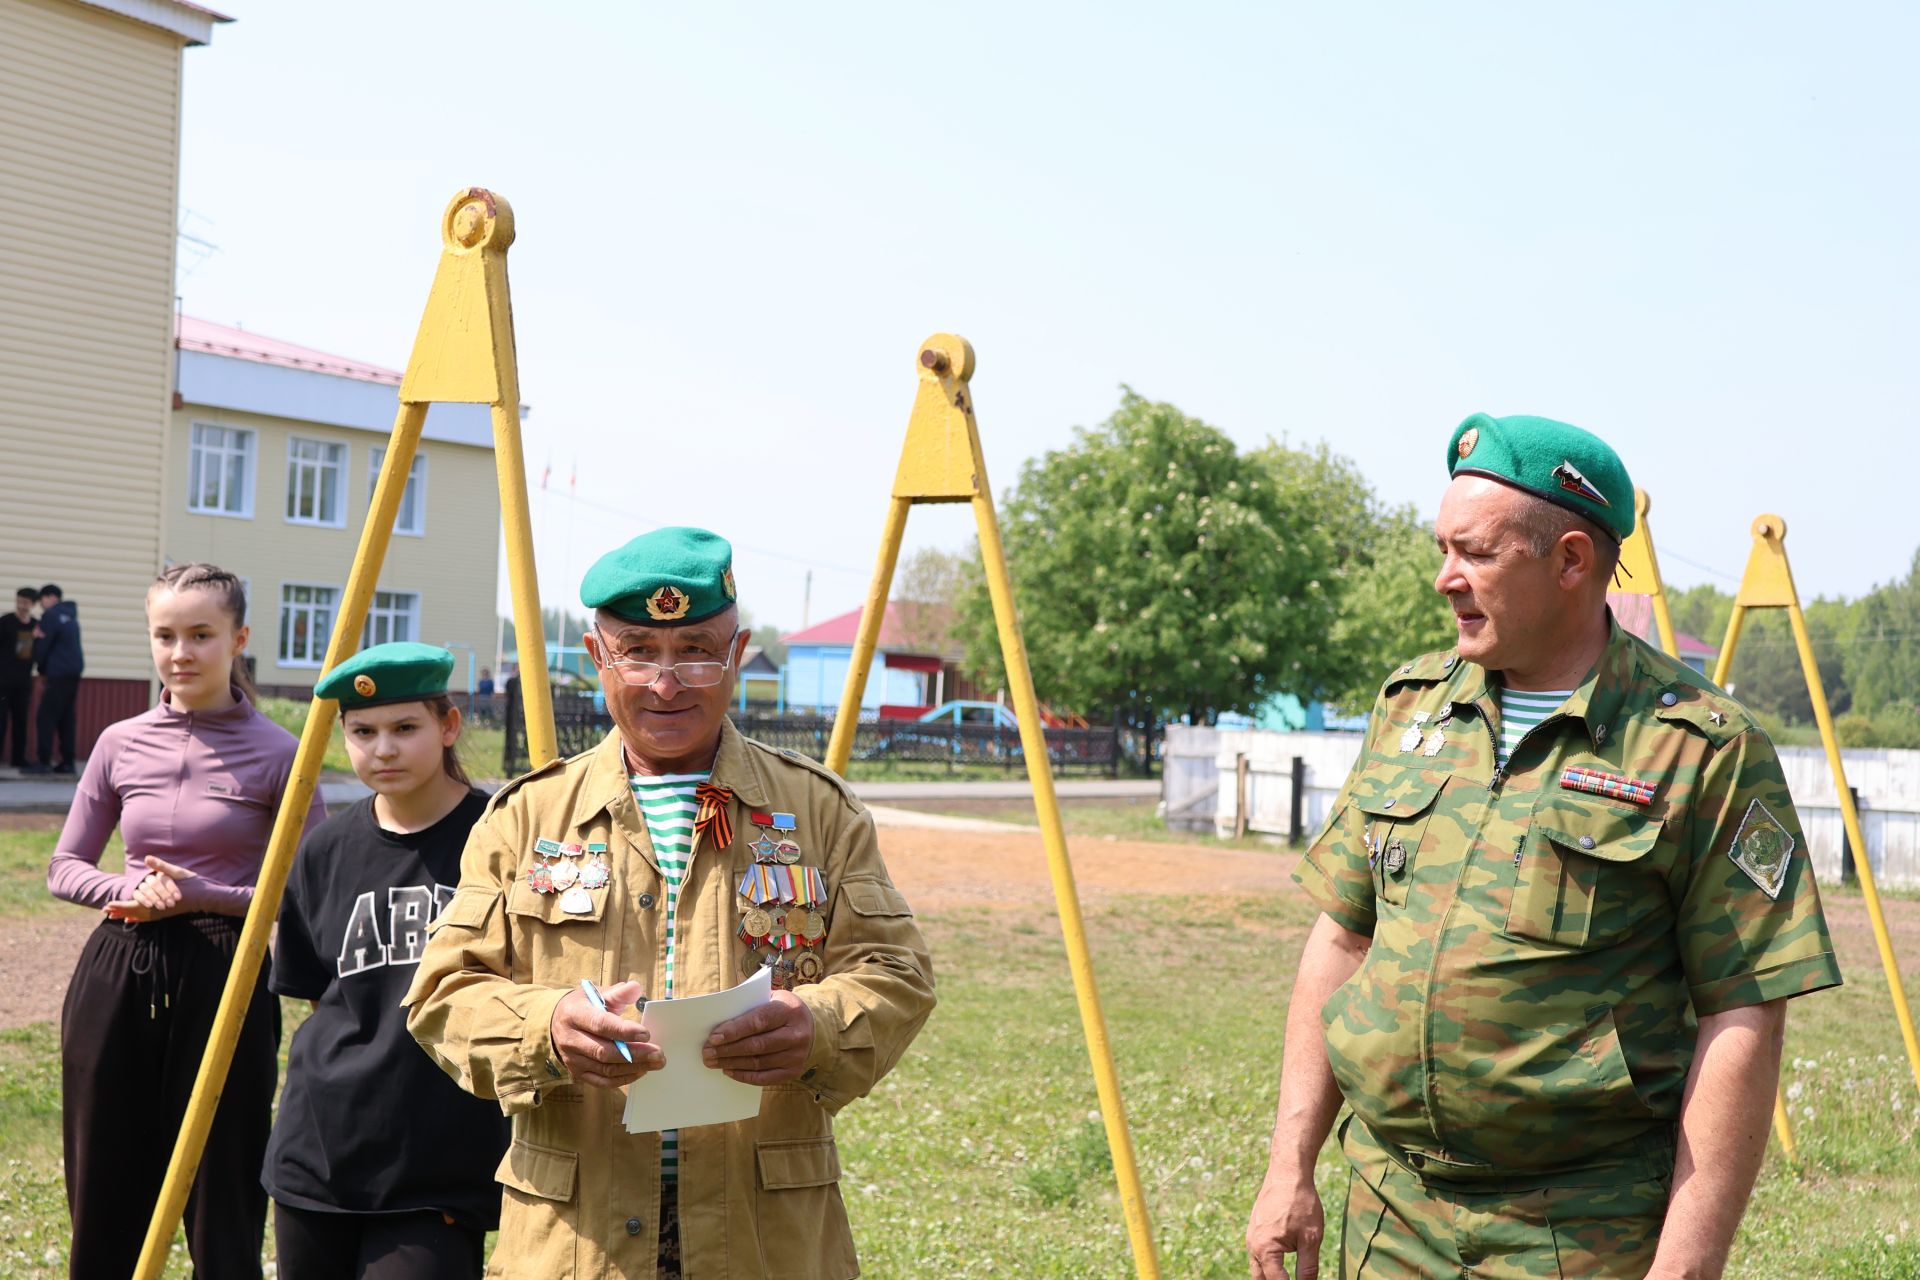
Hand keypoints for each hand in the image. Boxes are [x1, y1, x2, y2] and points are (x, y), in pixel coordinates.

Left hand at [104, 856, 198, 920]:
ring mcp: (162, 913)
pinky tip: (130, 919)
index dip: (120, 905)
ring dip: (126, 914)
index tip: (108, 905)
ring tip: (112, 915)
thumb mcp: (178, 872)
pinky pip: (147, 918)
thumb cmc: (194, 884)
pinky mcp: (165, 913)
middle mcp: (158, 910)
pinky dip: (137, 918)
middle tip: (105, 911)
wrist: (207, 897)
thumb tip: (147, 858)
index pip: (135, 904)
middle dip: (119, 910)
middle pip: (134, 912)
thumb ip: (161, 866)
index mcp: (158, 901)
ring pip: (139, 916)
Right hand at [549, 981, 659, 1088]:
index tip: (646, 1034)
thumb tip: (636, 988)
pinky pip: (602, 1081)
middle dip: (635, 1054)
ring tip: (656, 1062)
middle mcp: (570, 1039)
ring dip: (633, 1068)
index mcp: (575, 1014)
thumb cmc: (584, 1005)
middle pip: (604, 1051)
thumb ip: (618, 993)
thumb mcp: (598, 993)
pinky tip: (640, 1071)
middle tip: (658, 1053)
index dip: (624, 1031)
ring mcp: (572, 1059)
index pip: (600, 1024)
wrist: (558, 1022)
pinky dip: (623, 1078)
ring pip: (605, 1069)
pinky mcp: (577, 1072)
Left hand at [701, 989, 812, 1083]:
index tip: (713, 1038)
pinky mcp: (793, 1072)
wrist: (812, 1027)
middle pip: (757, 1045)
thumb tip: (718, 1023)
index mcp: (789, 1010)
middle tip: (707, 1053)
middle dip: (728, 1050)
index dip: (734, 1030)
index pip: (758, 1021)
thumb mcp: (770, 999)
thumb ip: (749, 1007)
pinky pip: (764, 1078)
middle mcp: (796, 1034)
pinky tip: (729, 1071)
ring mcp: (796, 1055)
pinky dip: (744, 1075)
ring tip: (713, 1062)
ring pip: (758, 1063)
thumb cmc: (781, 1010)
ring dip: (731, 1063)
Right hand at [1246, 1164, 1325, 1279]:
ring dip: (1270, 1276)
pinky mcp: (1254, 1229)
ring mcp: (1251, 1236)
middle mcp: (1252, 1245)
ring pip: (1257, 1268)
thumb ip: (1308, 1268)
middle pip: (1260, 1279)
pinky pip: (1257, 1255)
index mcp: (1265, 1249)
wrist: (1288, 1173)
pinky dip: (1268, 1264)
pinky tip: (1281, 1266)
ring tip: (1285, 1276)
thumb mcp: (1310, 1238)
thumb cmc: (1300, 1203)